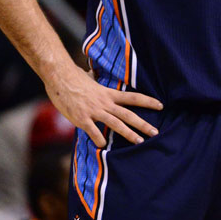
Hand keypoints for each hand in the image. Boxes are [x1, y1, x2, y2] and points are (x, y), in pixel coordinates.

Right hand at [46, 66, 161, 145]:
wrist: (59, 77)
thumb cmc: (74, 78)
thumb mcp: (91, 79)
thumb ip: (96, 81)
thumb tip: (92, 74)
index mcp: (109, 93)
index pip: (133, 97)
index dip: (148, 102)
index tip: (161, 106)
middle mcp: (105, 103)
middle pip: (128, 114)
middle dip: (143, 124)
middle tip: (156, 132)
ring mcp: (94, 111)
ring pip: (116, 124)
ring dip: (129, 133)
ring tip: (139, 141)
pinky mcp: (81, 118)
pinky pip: (93, 131)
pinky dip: (99, 139)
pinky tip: (102, 145)